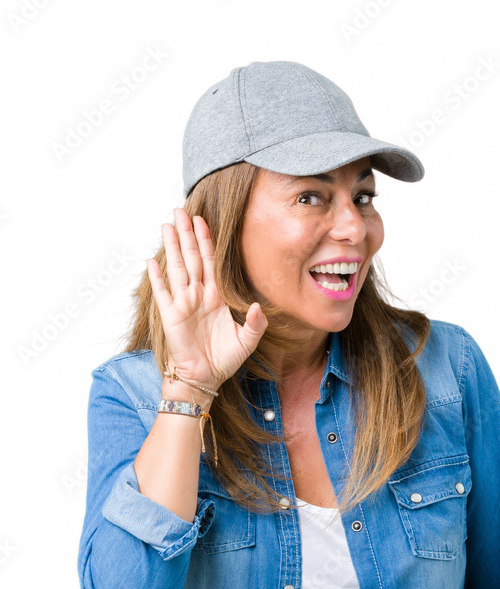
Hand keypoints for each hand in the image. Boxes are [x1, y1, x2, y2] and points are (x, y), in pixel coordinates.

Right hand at [147, 207, 267, 388]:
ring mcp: (182, 304)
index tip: (202, 220)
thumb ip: (256, 324)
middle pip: (191, 258)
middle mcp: (198, 296)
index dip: (206, 241)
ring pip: (177, 268)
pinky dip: (157, 278)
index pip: (210, 262)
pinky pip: (162, 293)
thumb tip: (259, 307)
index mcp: (215, 297)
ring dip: (171, 247)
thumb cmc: (224, 359)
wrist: (205, 377)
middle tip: (181, 210)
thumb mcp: (247, 341)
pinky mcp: (171, 316)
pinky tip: (152, 262)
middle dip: (186, 234)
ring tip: (166, 225)